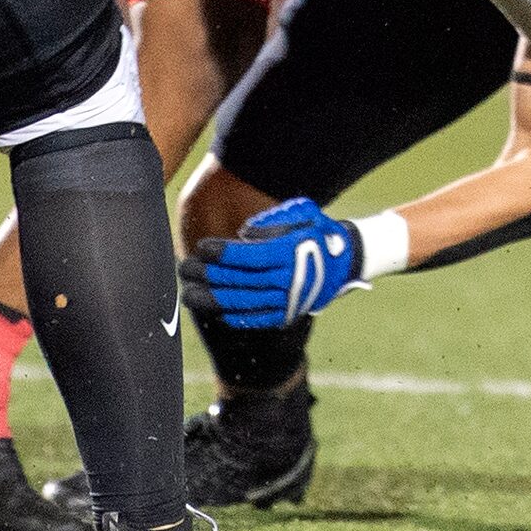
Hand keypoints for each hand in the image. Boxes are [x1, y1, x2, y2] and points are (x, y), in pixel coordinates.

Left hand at [180, 197, 365, 329]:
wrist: (345, 261)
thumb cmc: (317, 230)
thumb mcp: (302, 213)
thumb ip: (273, 219)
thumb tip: (245, 233)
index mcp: (290, 252)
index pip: (250, 255)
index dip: (223, 253)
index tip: (202, 248)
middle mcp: (289, 279)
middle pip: (242, 280)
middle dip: (210, 276)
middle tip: (185, 269)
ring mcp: (289, 299)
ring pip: (245, 302)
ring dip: (214, 300)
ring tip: (189, 295)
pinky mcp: (289, 313)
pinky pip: (260, 318)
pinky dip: (237, 316)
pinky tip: (218, 311)